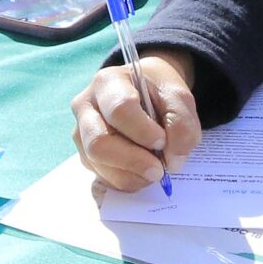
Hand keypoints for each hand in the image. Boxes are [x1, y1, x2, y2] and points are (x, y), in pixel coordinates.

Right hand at [70, 52, 200, 191]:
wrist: (145, 93)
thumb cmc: (158, 92)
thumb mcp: (179, 97)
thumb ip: (181, 125)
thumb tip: (171, 162)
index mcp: (108, 82)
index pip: (119, 110)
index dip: (143, 131)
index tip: (162, 141)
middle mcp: (86, 107)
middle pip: (98, 142)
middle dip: (132, 161)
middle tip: (159, 170)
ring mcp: (81, 133)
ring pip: (97, 163)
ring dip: (130, 175)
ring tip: (154, 170)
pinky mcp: (85, 155)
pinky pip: (100, 176)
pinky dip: (125, 181)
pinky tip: (141, 172)